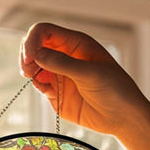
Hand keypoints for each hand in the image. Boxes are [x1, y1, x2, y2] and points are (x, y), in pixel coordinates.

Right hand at [20, 22, 149, 137]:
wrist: (122, 117)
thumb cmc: (115, 89)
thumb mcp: (89, 73)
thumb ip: (62, 63)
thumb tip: (36, 54)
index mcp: (75, 44)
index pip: (45, 32)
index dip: (33, 40)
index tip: (29, 56)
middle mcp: (65, 56)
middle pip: (35, 46)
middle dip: (27, 55)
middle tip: (27, 70)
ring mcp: (60, 75)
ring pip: (34, 66)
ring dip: (29, 70)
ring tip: (32, 77)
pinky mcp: (57, 94)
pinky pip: (40, 85)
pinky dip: (37, 85)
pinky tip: (44, 89)